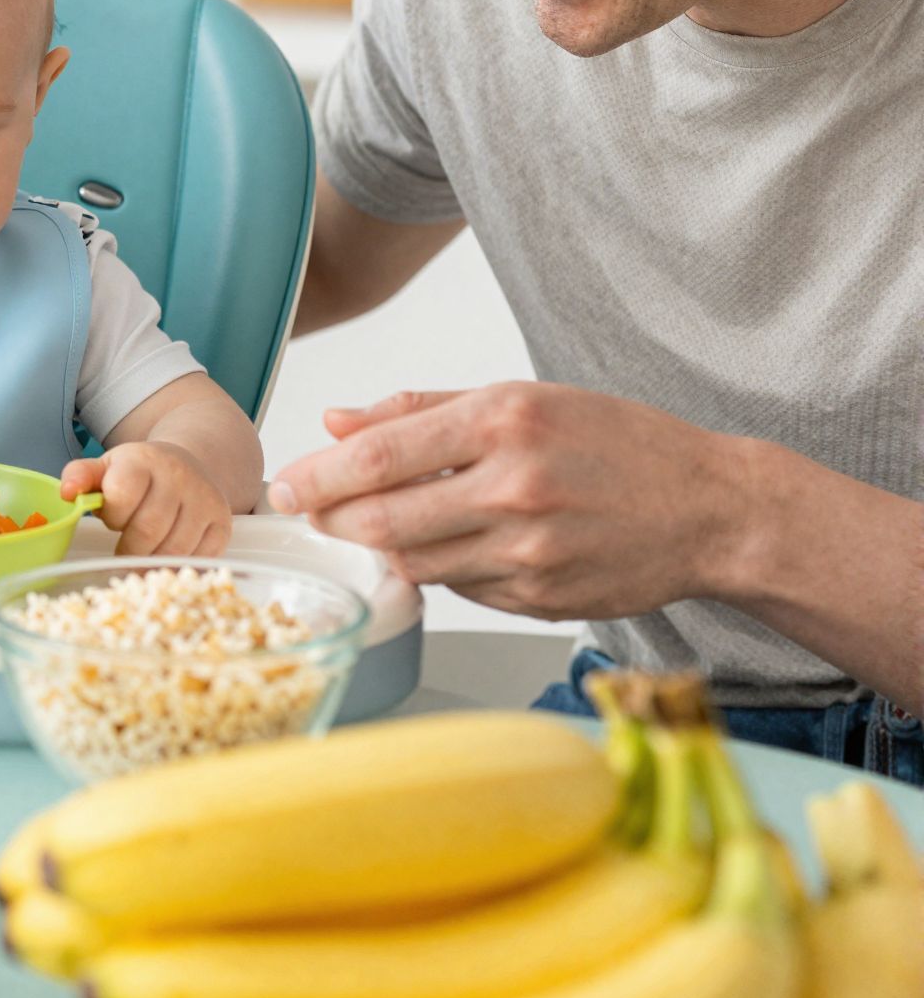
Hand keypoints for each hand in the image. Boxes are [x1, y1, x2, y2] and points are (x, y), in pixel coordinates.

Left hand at [61, 441, 233, 556]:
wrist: (188, 463)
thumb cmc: (138, 474)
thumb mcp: (106, 467)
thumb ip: (81, 476)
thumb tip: (66, 493)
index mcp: (143, 460)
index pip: (122, 495)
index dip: (113, 516)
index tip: (114, 519)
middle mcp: (178, 476)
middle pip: (148, 530)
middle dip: (129, 549)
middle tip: (125, 549)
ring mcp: (204, 499)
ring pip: (173, 550)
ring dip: (152, 561)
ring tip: (144, 553)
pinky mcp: (222, 523)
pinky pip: (198, 558)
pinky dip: (178, 566)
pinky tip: (167, 555)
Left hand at [266, 382, 748, 618]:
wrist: (712, 509)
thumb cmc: (617, 443)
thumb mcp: (521, 399)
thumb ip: (420, 411)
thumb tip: (336, 422)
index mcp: (505, 422)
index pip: (379, 457)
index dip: (317, 476)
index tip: (285, 483)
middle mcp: (515, 487)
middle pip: (382, 521)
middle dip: (330, 520)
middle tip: (307, 512)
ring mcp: (529, 552)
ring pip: (413, 562)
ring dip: (377, 548)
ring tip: (368, 526)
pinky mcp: (540, 599)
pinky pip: (458, 589)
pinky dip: (437, 569)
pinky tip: (450, 546)